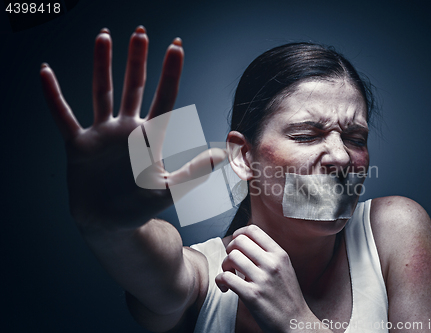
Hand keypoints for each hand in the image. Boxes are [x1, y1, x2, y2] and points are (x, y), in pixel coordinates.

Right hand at [41, 26, 225, 230]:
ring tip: (104, 37)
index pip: (163, 99)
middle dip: (137, 61)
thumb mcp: (169, 189)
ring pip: (102, 92)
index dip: (170, 73)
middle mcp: (126, 130)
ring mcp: (102, 135)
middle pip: (133, 87)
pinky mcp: (79, 145)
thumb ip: (193, 171)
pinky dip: (53, 96)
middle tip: (141, 33)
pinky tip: (45, 72)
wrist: (111, 224)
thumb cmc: (141, 206)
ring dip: (102, 65)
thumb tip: (221, 155)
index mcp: (149, 137)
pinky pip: (63, 116)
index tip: (176, 47)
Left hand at [215, 225, 312, 332]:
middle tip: (231, 263)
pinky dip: (220, 281)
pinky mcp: (252, 295)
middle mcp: (272, 263)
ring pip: (231, 257)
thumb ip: (269, 254)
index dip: (239, 234)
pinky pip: (226, 277)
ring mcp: (262, 279)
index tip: (236, 245)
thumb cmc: (288, 297)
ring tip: (229, 276)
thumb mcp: (285, 268)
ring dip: (225, 266)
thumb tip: (246, 241)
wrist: (296, 323)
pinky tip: (225, 288)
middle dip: (229, 250)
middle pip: (239, 241)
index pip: (253, 230)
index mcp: (280, 255)